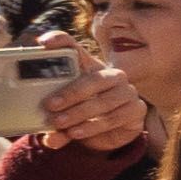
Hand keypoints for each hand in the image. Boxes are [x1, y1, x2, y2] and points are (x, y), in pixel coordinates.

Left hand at [28, 33, 143, 153]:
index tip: (43, 43)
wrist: (107, 134)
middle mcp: (111, 75)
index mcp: (89, 68)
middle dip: (71, 93)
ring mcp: (128, 91)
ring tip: (61, 124)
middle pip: (94, 78)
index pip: (75, 48)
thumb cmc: (80, 116)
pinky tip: (78, 132)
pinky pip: (117, 116)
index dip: (60, 41)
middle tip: (50, 106)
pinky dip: (95, 126)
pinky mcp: (138, 109)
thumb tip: (49, 138)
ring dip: (81, 114)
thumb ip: (55, 124)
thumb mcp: (63, 116)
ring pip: (105, 100)